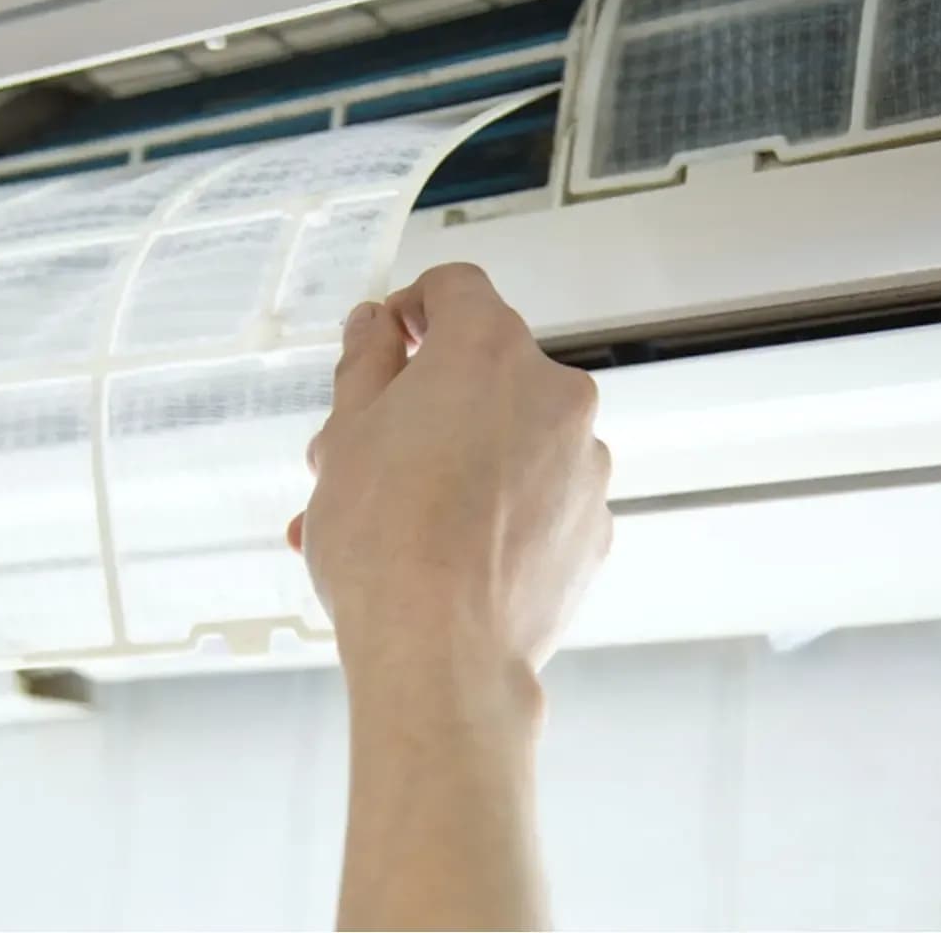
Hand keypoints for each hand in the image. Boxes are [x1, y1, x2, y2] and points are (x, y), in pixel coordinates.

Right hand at [292, 263, 610, 713]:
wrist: (440, 653)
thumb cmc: (386, 543)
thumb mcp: (345, 434)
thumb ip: (366, 362)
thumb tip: (376, 326)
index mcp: (487, 351)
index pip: (456, 288)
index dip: (414, 308)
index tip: (390, 340)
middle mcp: (553, 394)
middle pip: (485, 371)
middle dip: (426, 402)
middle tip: (369, 453)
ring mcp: (584, 463)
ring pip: (512, 439)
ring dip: (459, 460)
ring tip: (396, 521)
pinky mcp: (595, 526)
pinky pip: (541, 496)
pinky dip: (500, 509)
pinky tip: (447, 552)